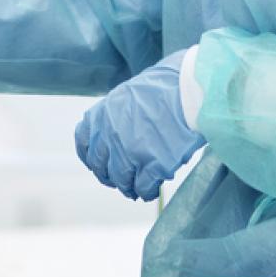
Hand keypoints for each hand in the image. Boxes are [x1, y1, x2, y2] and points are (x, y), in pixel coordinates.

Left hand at [73, 49, 204, 200]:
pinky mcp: (153, 166)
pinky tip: (152, 190)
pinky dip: (147, 192)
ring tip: (136, 190)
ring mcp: (131, 152)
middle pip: (102, 166)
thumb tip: (116, 133)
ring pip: (122, 180)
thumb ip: (116, 115)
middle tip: (120, 180)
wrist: (191, 89)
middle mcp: (111, 135)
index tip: (97, 164)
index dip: (90, 157)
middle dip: (110, 176)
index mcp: (103, 115)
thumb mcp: (129, 93)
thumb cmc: (167, 85)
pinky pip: (144, 187)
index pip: (84, 143)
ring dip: (128, 187)